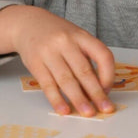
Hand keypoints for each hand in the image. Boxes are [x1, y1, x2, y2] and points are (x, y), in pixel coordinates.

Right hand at [0, 5, 115, 115]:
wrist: (28, 24)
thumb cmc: (59, 35)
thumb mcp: (76, 38)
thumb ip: (87, 58)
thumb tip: (98, 89)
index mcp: (82, 36)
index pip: (102, 54)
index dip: (108, 74)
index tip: (109, 90)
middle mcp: (66, 42)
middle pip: (84, 71)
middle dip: (96, 93)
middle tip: (105, 109)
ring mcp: (49, 52)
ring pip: (66, 80)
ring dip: (78, 99)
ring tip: (87, 113)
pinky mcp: (34, 63)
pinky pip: (48, 84)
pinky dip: (57, 99)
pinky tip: (64, 110)